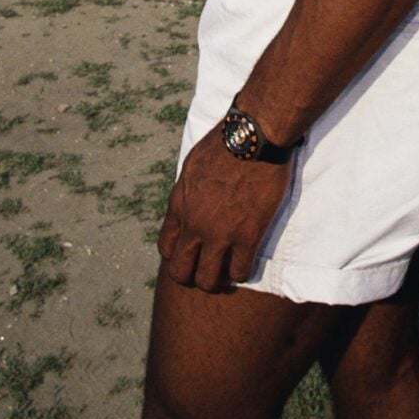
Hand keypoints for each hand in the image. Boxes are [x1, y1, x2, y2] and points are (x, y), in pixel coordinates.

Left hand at [157, 125, 291, 291]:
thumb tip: (188, 206)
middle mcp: (194, 224)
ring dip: (216, 281)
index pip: (166, 247)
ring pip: (208, 280)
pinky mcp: (248, 235)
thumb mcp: (192, 166)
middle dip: (192, 276)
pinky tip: (245, 263)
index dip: (177, 256)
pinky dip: (241, 273)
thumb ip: (187, 193)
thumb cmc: (223, 143)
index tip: (191, 254)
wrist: (252, 137)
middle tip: (207, 271)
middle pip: (181, 271)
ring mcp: (220, 233)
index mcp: (179, 205)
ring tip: (225, 274)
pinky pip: (240, 271)